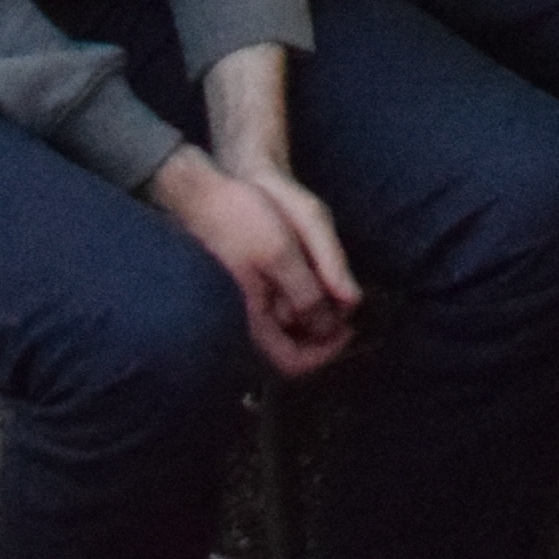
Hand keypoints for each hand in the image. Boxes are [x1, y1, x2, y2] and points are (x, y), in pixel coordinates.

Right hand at [146, 147, 361, 374]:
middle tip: (350, 302)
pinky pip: (289, 306)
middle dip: (329, 330)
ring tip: (339, 285)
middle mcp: (254, 320)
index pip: (293, 363)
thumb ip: (306, 292)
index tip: (350, 326)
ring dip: (322, 312)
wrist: (208, 194)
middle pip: (298, 347)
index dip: (327, 352)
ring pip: (296, 326)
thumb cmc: (240, 220)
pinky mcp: (257, 287)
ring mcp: (254, 304)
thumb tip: (336, 324)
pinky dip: (310, 297)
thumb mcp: (280, 253)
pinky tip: (321, 273)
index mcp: (255, 319)